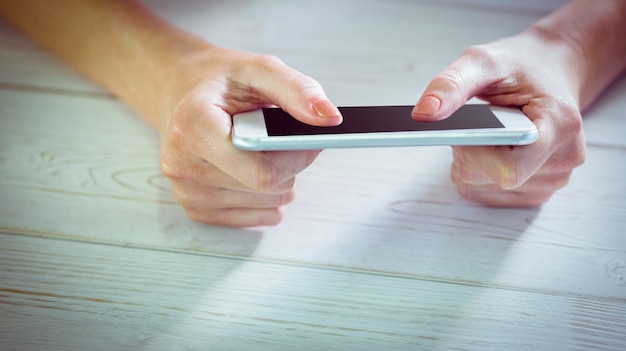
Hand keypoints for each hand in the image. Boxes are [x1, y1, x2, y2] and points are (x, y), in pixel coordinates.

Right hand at [159, 46, 341, 225]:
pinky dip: (266, 195)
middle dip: (290, 163)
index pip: (263, 170)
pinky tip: (253, 168)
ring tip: (260, 148)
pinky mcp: (196, 210)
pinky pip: (256, 217)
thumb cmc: (219, 81)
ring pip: (268, 204)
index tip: (308, 138)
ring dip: (279, 179)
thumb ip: (297, 90)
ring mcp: (187, 193)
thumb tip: (329, 119)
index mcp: (193, 127)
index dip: (297, 156)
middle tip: (281, 136)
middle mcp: (182, 165)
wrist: (179, 91)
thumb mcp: (259, 68)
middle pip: (268, 188)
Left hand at [411, 31, 585, 206]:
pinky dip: (475, 171)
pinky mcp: (536, 191)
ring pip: (483, 187)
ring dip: (470, 161)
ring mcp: (553, 180)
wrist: (549, 70)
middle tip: (474, 122)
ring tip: (487, 131)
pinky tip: (487, 148)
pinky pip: (485, 194)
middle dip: (468, 151)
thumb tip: (423, 114)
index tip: (458, 131)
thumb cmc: (520, 65)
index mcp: (560, 124)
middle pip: (491, 178)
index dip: (474, 152)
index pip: (509, 167)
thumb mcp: (483, 60)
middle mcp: (564, 158)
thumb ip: (452, 85)